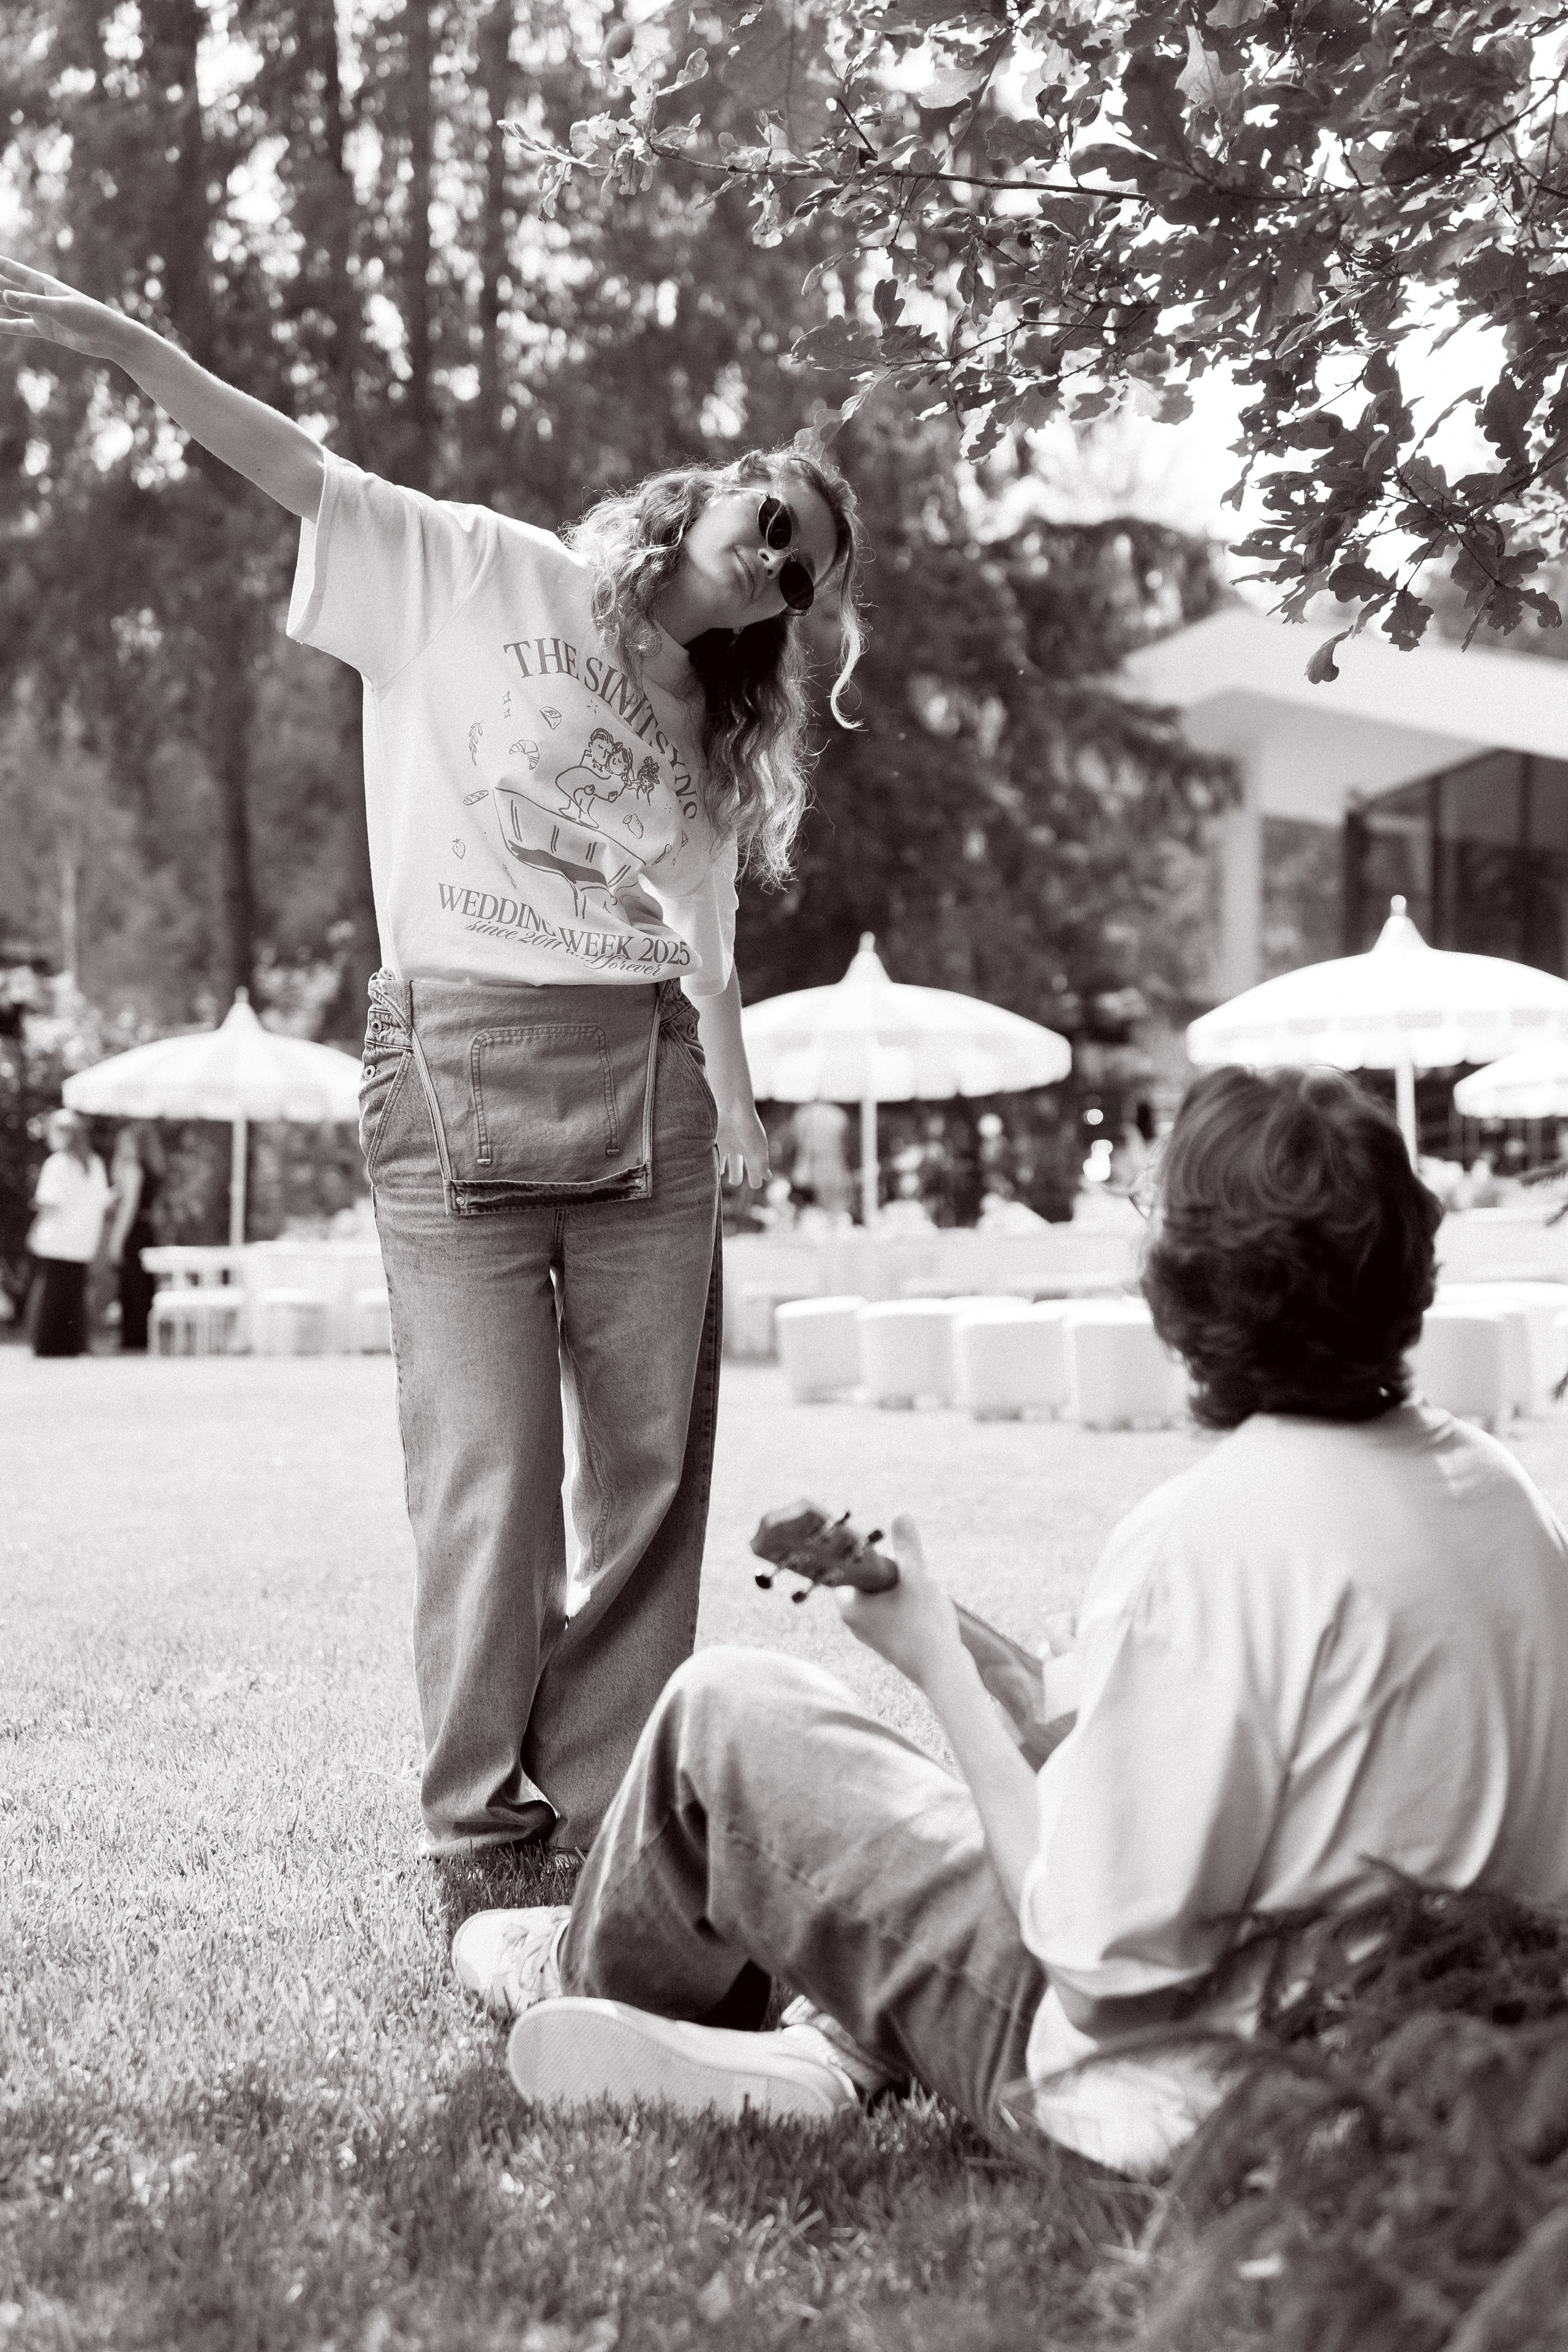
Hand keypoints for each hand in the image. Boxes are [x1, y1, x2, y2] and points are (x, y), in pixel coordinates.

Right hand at [0, 257, 136, 362]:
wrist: (109, 338)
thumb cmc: (90, 317)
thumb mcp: (60, 309)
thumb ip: (32, 304)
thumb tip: (5, 298)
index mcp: (42, 283)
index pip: (11, 270)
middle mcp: (38, 295)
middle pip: (7, 285)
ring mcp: (41, 313)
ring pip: (11, 305)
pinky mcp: (46, 330)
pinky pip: (21, 327)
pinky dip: (7, 326)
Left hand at [715, 1099, 768, 1189]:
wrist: (733, 1108)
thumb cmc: (748, 1129)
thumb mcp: (757, 1149)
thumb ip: (761, 1164)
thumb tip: (767, 1178)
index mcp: (756, 1150)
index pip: (758, 1167)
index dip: (756, 1176)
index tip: (755, 1185)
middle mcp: (743, 1148)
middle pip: (742, 1165)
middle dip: (740, 1174)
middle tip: (736, 1182)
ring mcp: (730, 1144)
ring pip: (729, 1161)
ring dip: (728, 1169)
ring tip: (726, 1178)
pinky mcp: (719, 1140)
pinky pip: (717, 1155)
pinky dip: (716, 1163)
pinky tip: (714, 1170)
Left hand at [836, 1514, 964, 1692]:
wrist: (944, 1672)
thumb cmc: (925, 1625)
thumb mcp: (917, 1578)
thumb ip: (908, 1547)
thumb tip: (901, 1516)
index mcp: (849, 1606)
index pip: (851, 1566)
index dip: (873, 1555)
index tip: (893, 1557)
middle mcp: (854, 1622)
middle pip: (872, 1579)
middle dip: (897, 1575)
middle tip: (913, 1584)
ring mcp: (872, 1634)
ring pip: (888, 1595)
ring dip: (906, 1590)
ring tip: (922, 1604)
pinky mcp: (890, 1642)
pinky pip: (897, 1612)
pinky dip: (912, 1607)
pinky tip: (928, 1615)